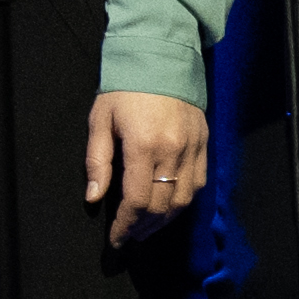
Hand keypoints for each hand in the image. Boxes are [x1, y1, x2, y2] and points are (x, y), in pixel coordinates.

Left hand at [83, 90, 212, 237]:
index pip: (138, 201)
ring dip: (164, 221)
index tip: (116, 240)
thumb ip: (97, 162)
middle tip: (129, 237)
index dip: (126, 226)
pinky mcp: (205, 145)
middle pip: (162, 206)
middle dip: (144, 228)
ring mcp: (193, 149)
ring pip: (184, 200)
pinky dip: (183, 202)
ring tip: (146, 229)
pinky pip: (199, 184)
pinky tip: (168, 208)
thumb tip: (94, 198)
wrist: (161, 58)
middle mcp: (173, 152)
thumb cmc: (124, 89)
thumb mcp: (100, 121)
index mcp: (144, 146)